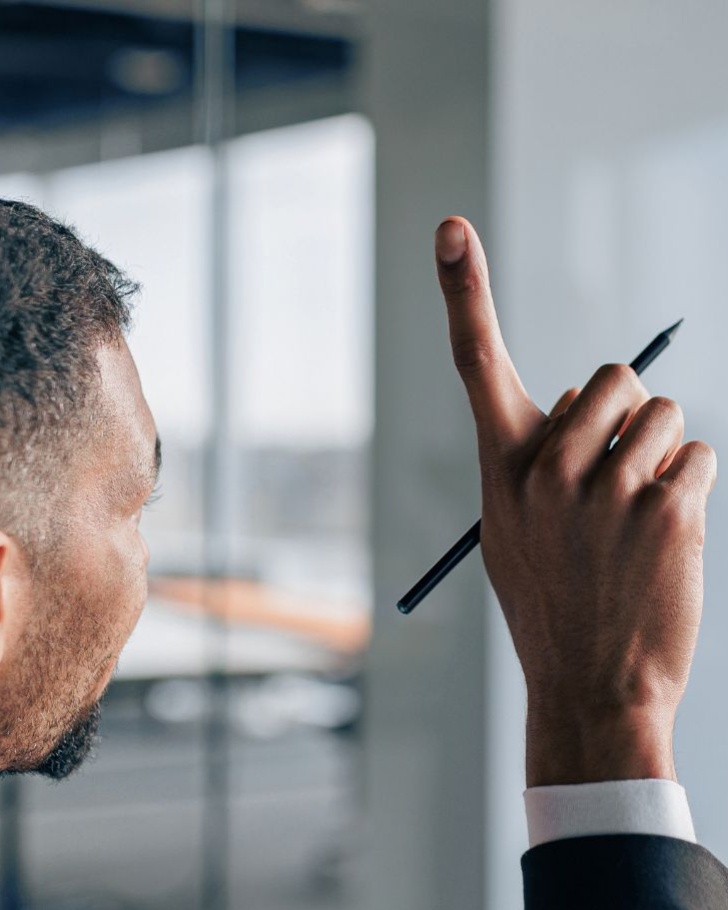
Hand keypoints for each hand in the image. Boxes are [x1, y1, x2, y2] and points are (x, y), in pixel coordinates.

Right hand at [435, 216, 716, 786]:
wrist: (592, 689)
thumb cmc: (550, 601)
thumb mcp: (514, 529)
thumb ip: (536, 459)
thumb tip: (580, 395)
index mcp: (503, 467)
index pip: (477, 362)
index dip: (465, 291)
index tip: (451, 229)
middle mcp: (547, 467)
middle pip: (614, 377)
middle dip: (628, 413)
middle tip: (618, 473)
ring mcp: (607, 489)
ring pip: (666, 415)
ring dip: (663, 454)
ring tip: (637, 518)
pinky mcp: (667, 511)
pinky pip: (701, 456)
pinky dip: (693, 488)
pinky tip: (666, 539)